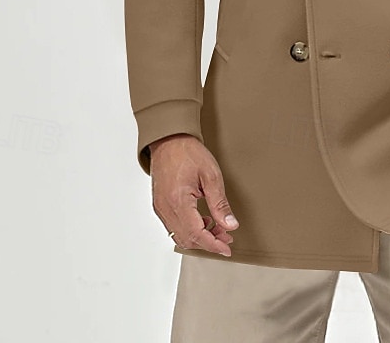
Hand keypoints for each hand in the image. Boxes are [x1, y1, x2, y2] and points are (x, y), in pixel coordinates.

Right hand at [149, 133, 239, 256]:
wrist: (169, 140)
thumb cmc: (189, 153)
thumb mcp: (211, 175)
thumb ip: (220, 203)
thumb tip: (230, 225)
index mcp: (178, 201)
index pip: (196, 234)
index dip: (213, 245)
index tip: (227, 249)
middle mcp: (165, 208)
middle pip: (187, 239)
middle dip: (208, 242)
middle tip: (226, 236)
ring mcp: (160, 208)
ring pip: (179, 235)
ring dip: (199, 237)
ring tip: (217, 228)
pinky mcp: (159, 205)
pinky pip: (173, 226)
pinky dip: (189, 229)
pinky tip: (203, 220)